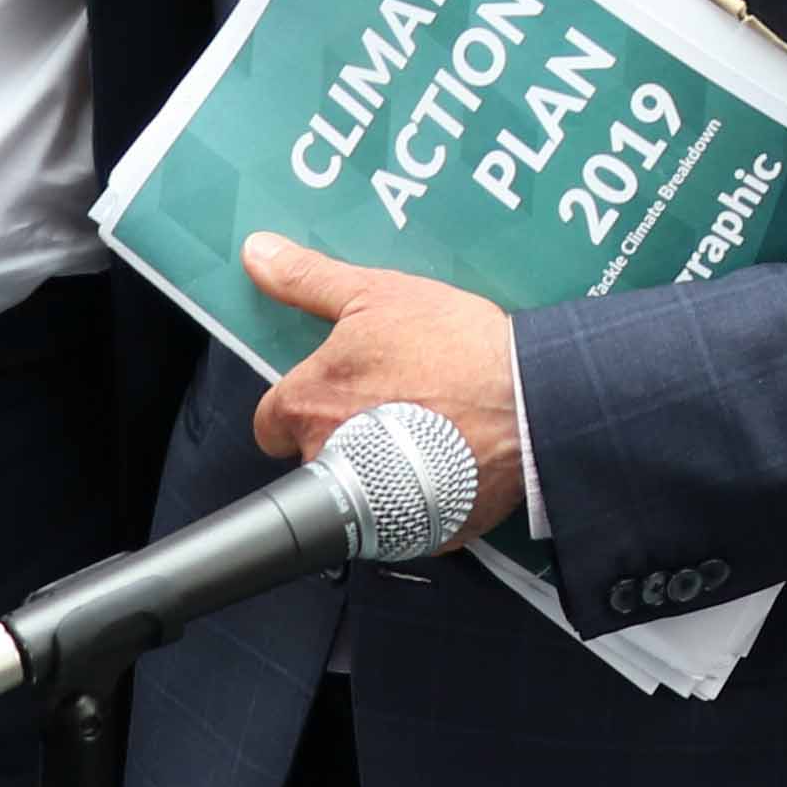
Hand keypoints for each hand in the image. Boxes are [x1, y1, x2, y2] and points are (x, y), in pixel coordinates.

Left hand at [241, 234, 526, 539]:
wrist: (527, 402)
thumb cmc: (454, 349)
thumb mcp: (375, 294)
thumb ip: (308, 279)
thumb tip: (259, 254)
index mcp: (308, 402)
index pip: (269, 421)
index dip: (300, 403)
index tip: (333, 391)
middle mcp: (327, 456)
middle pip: (313, 454)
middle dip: (342, 433)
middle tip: (389, 404)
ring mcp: (370, 501)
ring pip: (357, 489)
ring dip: (379, 467)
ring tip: (423, 432)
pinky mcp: (416, 532)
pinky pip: (405, 518)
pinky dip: (420, 495)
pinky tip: (447, 462)